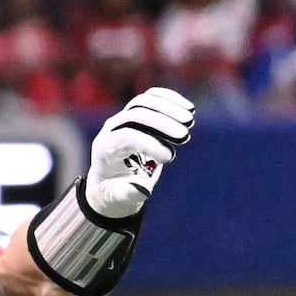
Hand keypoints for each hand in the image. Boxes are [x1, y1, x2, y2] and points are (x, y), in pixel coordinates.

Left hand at [85, 86, 194, 219]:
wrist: (111, 181)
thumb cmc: (117, 191)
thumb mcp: (120, 198)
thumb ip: (128, 193)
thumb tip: (140, 189)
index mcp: (105, 149)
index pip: (127, 137)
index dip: (150, 144)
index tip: (170, 158)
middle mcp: (110, 129)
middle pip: (135, 114)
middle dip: (162, 122)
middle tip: (185, 136)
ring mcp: (121, 118)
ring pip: (143, 102)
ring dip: (168, 107)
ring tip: (190, 120)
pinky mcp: (134, 113)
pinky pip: (150, 97)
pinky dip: (169, 99)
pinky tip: (188, 109)